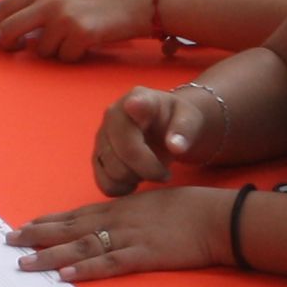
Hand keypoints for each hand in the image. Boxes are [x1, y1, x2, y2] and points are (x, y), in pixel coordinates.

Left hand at [0, 0, 165, 60]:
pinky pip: (64, 57)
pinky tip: (86, 43)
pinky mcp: (80, 35)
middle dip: (7, 43)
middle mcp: (50, 0)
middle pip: (10, 29)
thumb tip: (17, 26)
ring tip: (72, 39)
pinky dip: (73, 55)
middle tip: (13, 49)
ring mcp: (64, 18)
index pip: (5, 6)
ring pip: (40, 49)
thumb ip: (42, 3)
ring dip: (52, 50)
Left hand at [10, 187, 221, 282]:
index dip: (48, 222)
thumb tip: (112, 223)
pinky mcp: (143, 255)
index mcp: (120, 207)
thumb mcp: (153, 204)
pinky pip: (108, 263)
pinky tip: (65, 274)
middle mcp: (117, 220)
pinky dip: (84, 269)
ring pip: (81, 246)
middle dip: (38, 235)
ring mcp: (128, 237)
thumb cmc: (190, 209)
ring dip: (51, 255)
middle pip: (70, 229)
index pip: (76, 215)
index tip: (25, 226)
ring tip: (25, 262)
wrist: (217, 217)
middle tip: (10, 242)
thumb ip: (131, 213)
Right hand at [92, 80, 219, 193]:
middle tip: (166, 173)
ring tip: (151, 172)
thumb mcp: (190, 119)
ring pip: (113, 171)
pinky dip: (122, 189)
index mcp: (139, 98)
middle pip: (124, 151)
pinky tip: (136, 181)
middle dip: (148, 169)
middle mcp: (113, 114)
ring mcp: (101, 136)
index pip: (135, 103)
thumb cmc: (177, 121)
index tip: (135, 105)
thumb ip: (185, 129)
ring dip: (136, 179)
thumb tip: (176, 146)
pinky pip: (104, 183)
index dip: (134, 106)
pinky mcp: (97, 157)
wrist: (164, 129)